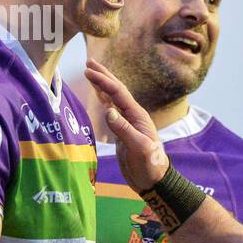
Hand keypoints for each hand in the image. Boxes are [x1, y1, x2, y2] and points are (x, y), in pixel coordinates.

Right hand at [84, 59, 168, 191]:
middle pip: (116, 90)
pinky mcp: (121, 131)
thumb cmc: (149, 165)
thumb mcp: (138, 148)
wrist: (153, 180)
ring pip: (112, 98)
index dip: (103, 81)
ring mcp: (127, 122)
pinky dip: (103, 99)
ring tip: (91, 72)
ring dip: (102, 85)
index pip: (118, 93)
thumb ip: (124, 129)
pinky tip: (98, 94)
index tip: (89, 71)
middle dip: (103, 76)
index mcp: (137, 115)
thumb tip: (108, 110)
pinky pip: (110, 109)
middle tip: (89, 62)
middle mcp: (132, 115)